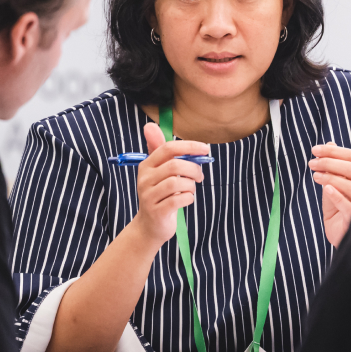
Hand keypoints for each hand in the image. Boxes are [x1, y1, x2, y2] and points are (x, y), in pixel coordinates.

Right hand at [130, 123, 208, 245]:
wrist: (150, 226)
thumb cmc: (159, 194)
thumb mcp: (158, 171)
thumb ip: (159, 150)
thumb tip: (150, 125)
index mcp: (146, 165)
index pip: (168, 148)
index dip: (189, 147)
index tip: (206, 149)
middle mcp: (144, 179)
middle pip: (175, 165)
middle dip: (194, 169)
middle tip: (200, 176)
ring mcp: (149, 196)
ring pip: (178, 183)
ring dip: (191, 186)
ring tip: (190, 189)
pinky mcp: (156, 211)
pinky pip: (179, 199)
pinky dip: (188, 198)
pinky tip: (186, 200)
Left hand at [309, 142, 350, 247]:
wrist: (341, 236)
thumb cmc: (339, 210)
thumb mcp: (334, 185)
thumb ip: (333, 166)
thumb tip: (330, 143)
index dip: (333, 151)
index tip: (315, 150)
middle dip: (330, 161)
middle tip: (312, 162)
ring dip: (331, 177)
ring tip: (315, 175)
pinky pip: (349, 205)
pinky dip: (337, 195)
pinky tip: (325, 188)